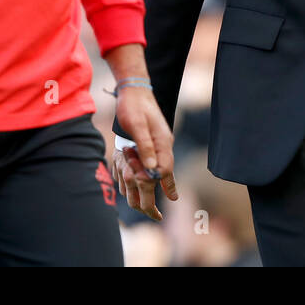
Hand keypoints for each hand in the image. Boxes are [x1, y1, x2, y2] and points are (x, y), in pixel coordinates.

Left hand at [113, 85, 177, 220]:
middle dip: (160, 192)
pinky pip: (148, 164)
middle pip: (162, 173)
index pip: (165, 168)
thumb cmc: (133, 106)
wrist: (132, 90)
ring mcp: (154, 144)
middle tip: (156, 214)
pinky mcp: (147, 143)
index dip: (167, 184)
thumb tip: (152, 168)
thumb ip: (145, 146)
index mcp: (161, 141)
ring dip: (149, 185)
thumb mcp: (138, 125)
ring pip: (154, 170)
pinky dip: (143, 175)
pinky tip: (139, 183)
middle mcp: (160, 145)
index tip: (172, 199)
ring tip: (146, 205)